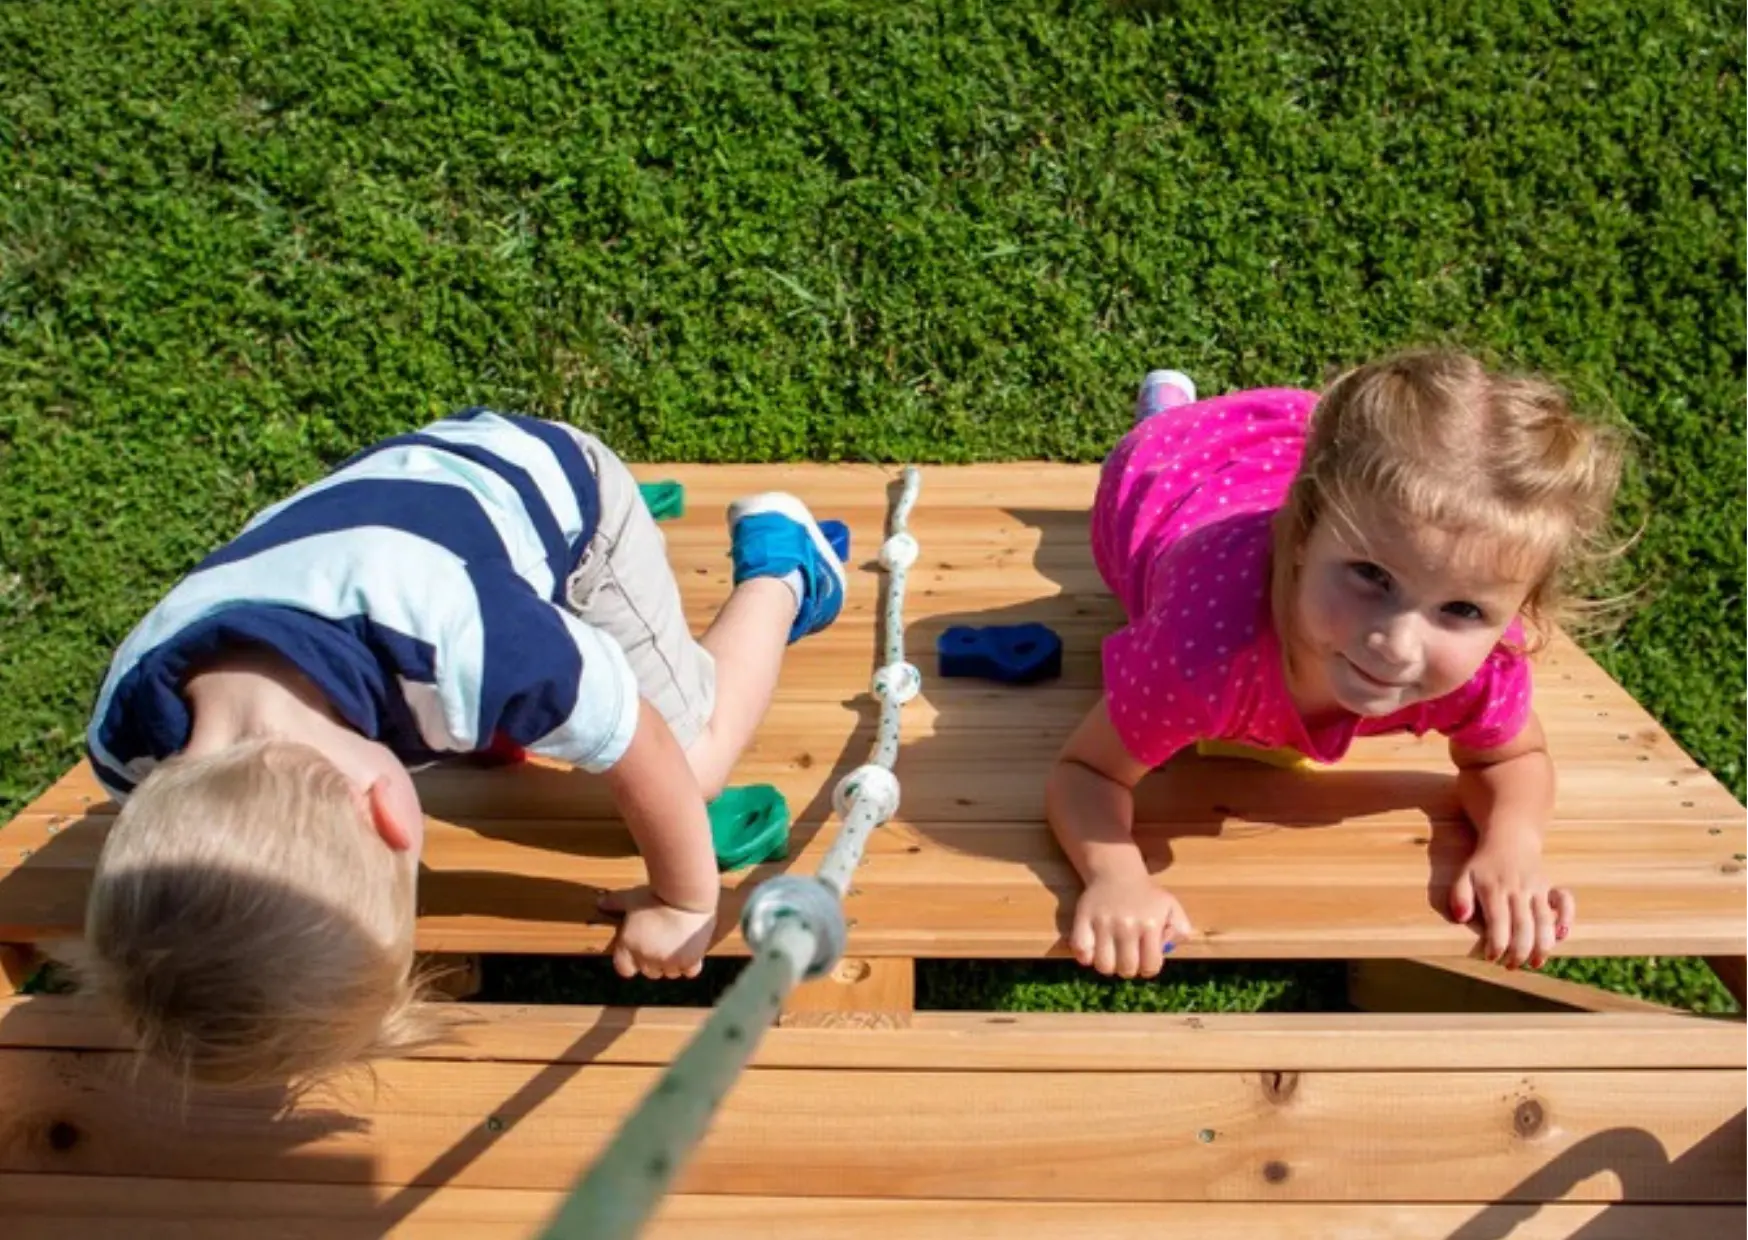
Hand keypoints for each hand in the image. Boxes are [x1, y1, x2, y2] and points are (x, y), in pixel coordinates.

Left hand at [598, 889, 715, 979]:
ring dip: (672, 964)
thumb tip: (599, 902)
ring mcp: (668, 962)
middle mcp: (647, 958)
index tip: (639, 951)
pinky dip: (690, 965)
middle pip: (649, 972)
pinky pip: (689, 972)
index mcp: (628, 946)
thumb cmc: (656, 896)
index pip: (624, 969)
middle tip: (661, 943)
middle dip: (654, 961)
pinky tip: (691, 951)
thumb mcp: (632, 897)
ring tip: (677, 945)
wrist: (686, 898)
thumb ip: (615, 902)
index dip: (631, 962)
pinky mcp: (689, 961)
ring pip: (670, 973)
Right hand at [1070, 873, 1192, 978]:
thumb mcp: (1172, 907)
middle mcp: (1127, 925)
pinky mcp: (1083, 919)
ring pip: (1103, 966)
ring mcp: (1103, 923)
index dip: (1148, 968)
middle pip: (1126, 969)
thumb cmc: (1146, 895)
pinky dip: (1086, 957)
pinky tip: (1094, 950)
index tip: (1145, 961)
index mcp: (1151, 925)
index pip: (1150, 967)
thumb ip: (1180, 930)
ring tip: (1111, 955)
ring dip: (1108, 965)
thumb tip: (1166, 949)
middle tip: (1128, 958)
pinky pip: (1080, 951)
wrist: (1118, 873)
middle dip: (1129, 968)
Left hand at [1449, 830, 1573, 969]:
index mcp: (1494, 890)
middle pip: (1524, 926)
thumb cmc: (1483, 864)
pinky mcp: (1550, 888)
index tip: (1492, 958)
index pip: (1498, 922)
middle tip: (1512, 967)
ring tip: (1535, 963)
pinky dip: (1567, 918)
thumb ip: (1459, 896)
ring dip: (1543, 944)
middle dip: (1519, 951)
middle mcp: (1518, 890)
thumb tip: (1461, 917)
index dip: (1497, 943)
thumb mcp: (1464, 876)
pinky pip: (1565, 902)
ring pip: (1544, 920)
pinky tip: (1562, 935)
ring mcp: (1537, 889)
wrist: (1509, 839)